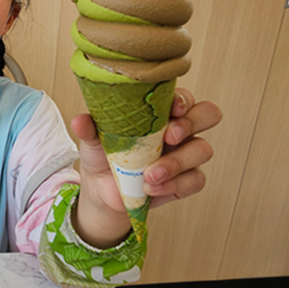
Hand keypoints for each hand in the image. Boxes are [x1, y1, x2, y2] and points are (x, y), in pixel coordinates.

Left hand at [71, 89, 220, 246]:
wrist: (102, 191)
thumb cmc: (103, 155)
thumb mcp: (93, 140)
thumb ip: (90, 129)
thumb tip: (80, 120)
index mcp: (160, 111)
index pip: (183, 96)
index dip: (183, 100)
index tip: (172, 109)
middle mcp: (179, 128)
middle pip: (208, 114)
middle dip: (191, 123)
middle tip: (168, 137)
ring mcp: (186, 154)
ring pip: (203, 149)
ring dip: (177, 162)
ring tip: (149, 174)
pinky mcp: (186, 180)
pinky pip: (196, 179)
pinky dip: (175, 184)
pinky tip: (151, 188)